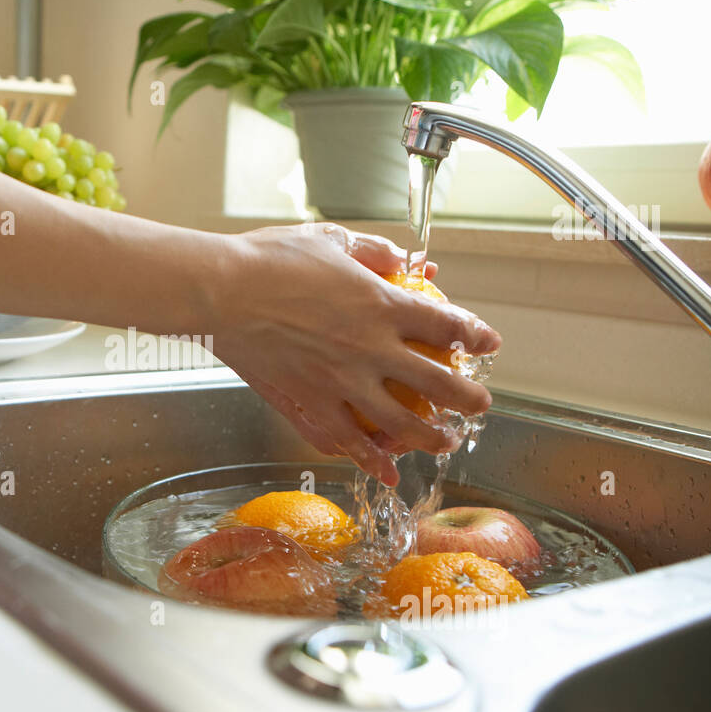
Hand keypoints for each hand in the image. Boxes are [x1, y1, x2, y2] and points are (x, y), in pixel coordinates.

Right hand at [209, 223, 501, 483]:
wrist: (222, 292)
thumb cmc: (269, 260)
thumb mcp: (329, 240)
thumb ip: (371, 251)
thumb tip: (401, 259)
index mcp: (382, 305)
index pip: (447, 324)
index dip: (476, 335)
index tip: (489, 342)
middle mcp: (371, 349)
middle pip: (439, 383)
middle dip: (470, 398)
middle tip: (480, 404)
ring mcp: (341, 382)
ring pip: (402, 424)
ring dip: (432, 436)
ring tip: (446, 440)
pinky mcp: (310, 404)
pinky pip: (348, 441)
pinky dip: (371, 461)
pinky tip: (386, 471)